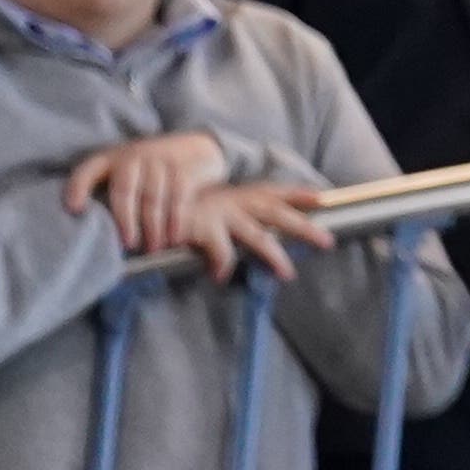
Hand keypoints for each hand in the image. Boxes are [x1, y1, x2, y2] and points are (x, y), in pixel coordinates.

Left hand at [61, 131, 232, 256]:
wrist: (196, 150)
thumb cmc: (152, 172)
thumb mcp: (126, 172)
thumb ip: (111, 191)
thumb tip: (93, 223)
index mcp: (109, 159)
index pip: (87, 171)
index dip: (78, 188)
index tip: (74, 210)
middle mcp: (132, 158)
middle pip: (124, 190)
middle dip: (126, 220)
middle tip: (128, 245)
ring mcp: (159, 162)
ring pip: (152, 198)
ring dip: (153, 227)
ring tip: (153, 248)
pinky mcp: (183, 171)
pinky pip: (178, 199)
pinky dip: (177, 221)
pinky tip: (175, 239)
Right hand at [169, 178, 332, 285]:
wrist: (142, 206)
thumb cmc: (181, 212)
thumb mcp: (214, 210)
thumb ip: (237, 220)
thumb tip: (264, 240)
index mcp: (237, 195)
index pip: (273, 192)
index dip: (297, 194)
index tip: (324, 199)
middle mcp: (232, 200)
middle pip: (276, 213)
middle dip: (303, 227)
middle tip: (327, 242)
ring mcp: (218, 213)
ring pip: (257, 236)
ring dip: (274, 256)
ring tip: (288, 275)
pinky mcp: (201, 227)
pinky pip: (221, 252)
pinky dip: (223, 266)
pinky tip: (220, 277)